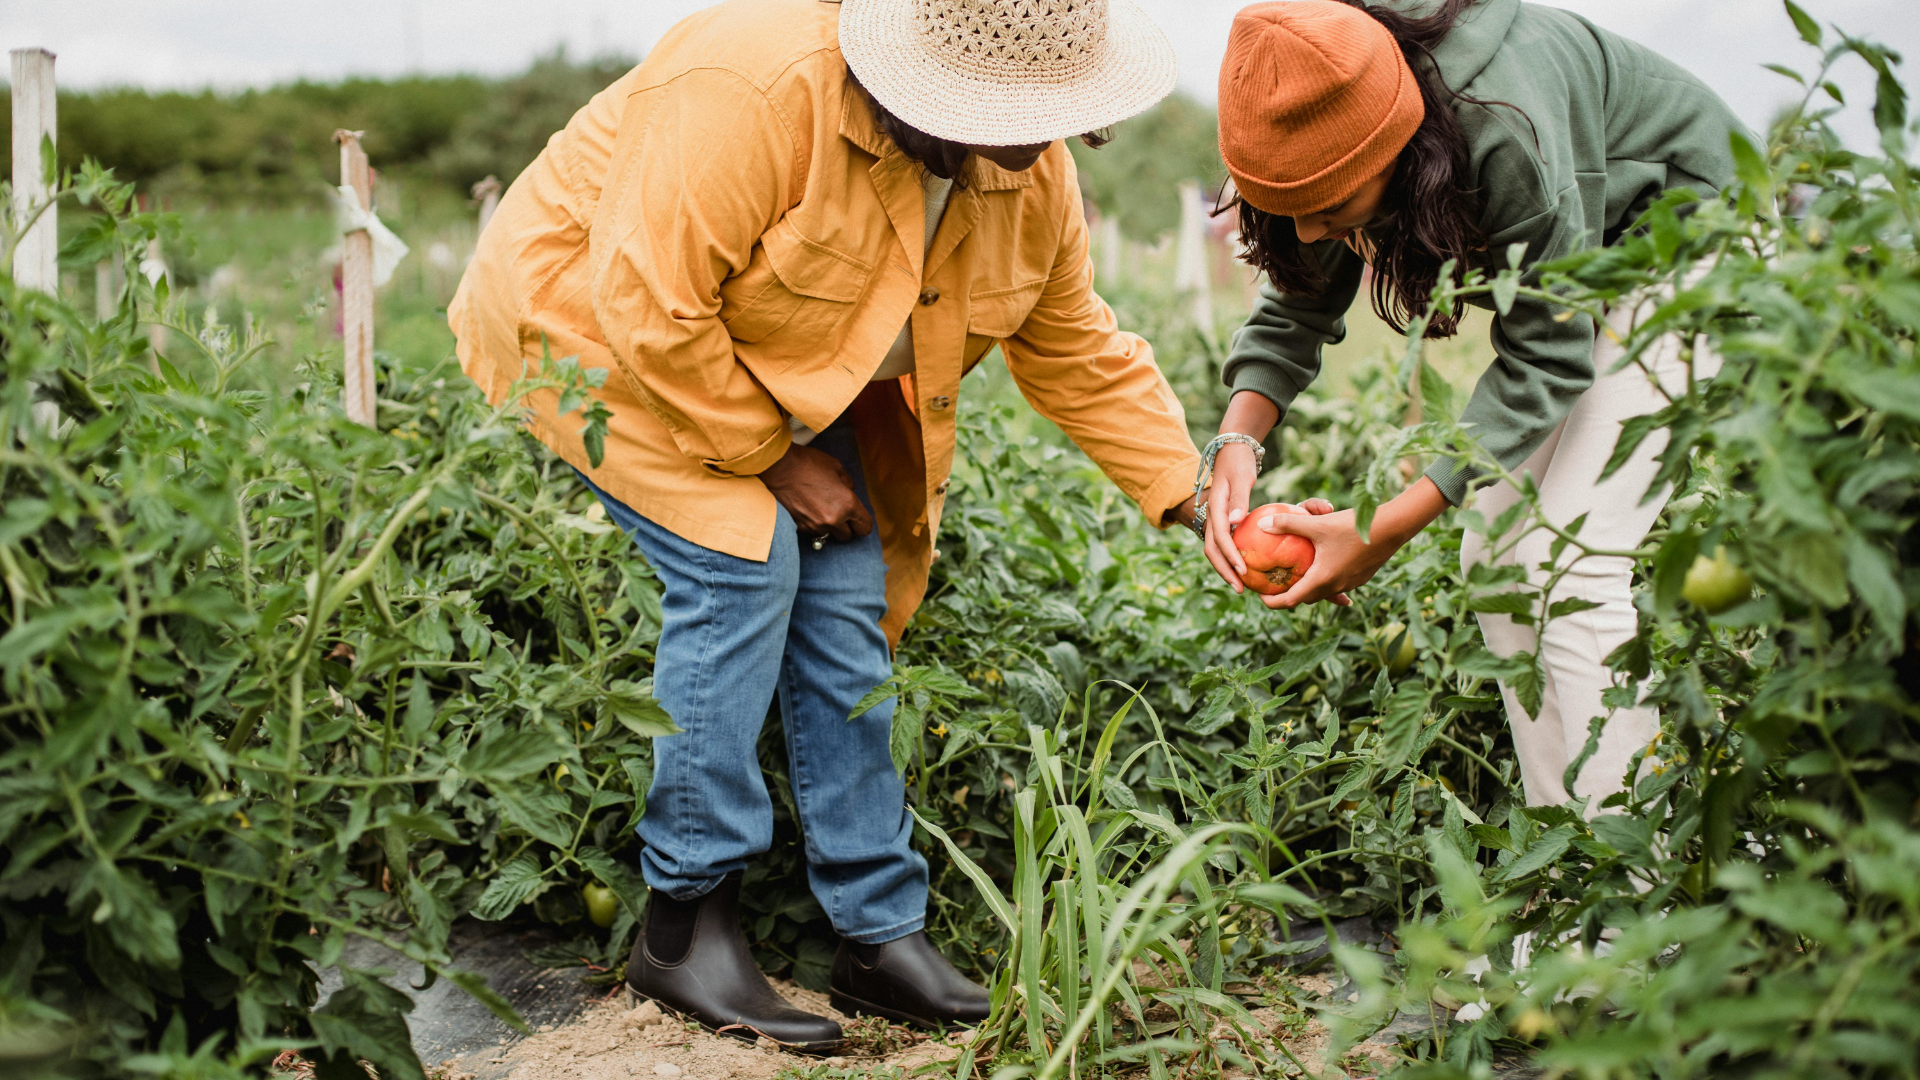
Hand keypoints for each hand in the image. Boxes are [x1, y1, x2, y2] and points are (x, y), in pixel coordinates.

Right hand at [760, 444, 872, 542]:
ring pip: (829, 535)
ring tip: (821, 508)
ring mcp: (815, 526)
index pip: (864, 527)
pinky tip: (809, 509)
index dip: (863, 523)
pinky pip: (813, 531)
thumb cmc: (809, 463)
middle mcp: (833, 519)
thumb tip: (849, 493)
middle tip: (841, 514)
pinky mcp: (800, 527)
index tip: (859, 519)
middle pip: (847, 536)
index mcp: (847, 504)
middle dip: (846, 527)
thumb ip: (848, 484)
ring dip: (829, 526)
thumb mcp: (836, 467)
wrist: (778, 467)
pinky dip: (814, 524)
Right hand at [1201, 441, 1259, 591]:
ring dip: (1225, 568)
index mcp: (1215, 507)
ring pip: (1215, 549)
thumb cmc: (1239, 462)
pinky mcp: (1222, 521)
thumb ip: (1239, 498)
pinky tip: (1245, 567)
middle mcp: (1212, 516)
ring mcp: (1215, 520)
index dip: (1229, 556)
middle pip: (1212, 550)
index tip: (1243, 571)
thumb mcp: (1241, 477)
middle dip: (1224, 571)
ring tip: (1241, 585)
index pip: (1220, 537)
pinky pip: (1223, 544)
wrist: (1231, 450)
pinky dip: (1230, 558)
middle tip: (1240, 589)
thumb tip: (1237, 520)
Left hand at [1252, 478, 1449, 608]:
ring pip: (1323, 591)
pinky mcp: (1361, 576)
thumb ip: (1288, 524)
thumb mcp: (1317, 524)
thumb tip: (1262, 523)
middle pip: (1306, 598)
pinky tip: (1324, 565)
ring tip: (1297, 575)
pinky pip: (1338, 583)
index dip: (1272, 602)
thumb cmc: (1352, 526)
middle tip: (1276, 583)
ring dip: (1309, 587)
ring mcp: (1351, 583)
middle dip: (1289, 594)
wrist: (1392, 528)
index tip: (1260, 596)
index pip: (1290, 601)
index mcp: (1321, 579)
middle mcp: (1336, 586)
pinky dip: (1326, 579)